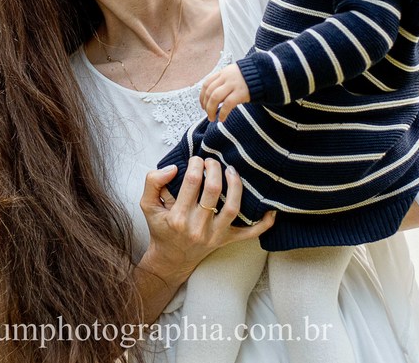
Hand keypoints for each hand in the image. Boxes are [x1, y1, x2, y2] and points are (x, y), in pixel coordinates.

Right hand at [138, 157, 274, 289]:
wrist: (170, 259)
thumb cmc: (161, 228)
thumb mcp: (148, 205)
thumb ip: (153, 182)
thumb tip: (172, 168)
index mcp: (178, 217)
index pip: (192, 182)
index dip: (196, 164)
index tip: (196, 159)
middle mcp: (198, 227)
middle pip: (213, 191)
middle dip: (214, 169)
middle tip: (212, 161)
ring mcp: (215, 236)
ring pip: (232, 207)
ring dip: (236, 185)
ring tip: (231, 170)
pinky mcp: (226, 241)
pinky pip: (250, 234)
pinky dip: (263, 224)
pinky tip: (270, 210)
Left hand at [200, 63, 250, 121]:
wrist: (264, 74)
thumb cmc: (249, 78)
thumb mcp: (233, 75)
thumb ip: (223, 83)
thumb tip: (212, 98)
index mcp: (223, 72)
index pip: (206, 84)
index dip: (202, 96)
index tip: (202, 105)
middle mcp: (226, 77)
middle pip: (209, 92)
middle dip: (206, 105)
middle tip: (207, 113)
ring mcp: (233, 85)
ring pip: (215, 98)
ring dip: (211, 110)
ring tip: (212, 118)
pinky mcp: (241, 93)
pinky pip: (227, 104)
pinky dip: (222, 113)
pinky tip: (222, 119)